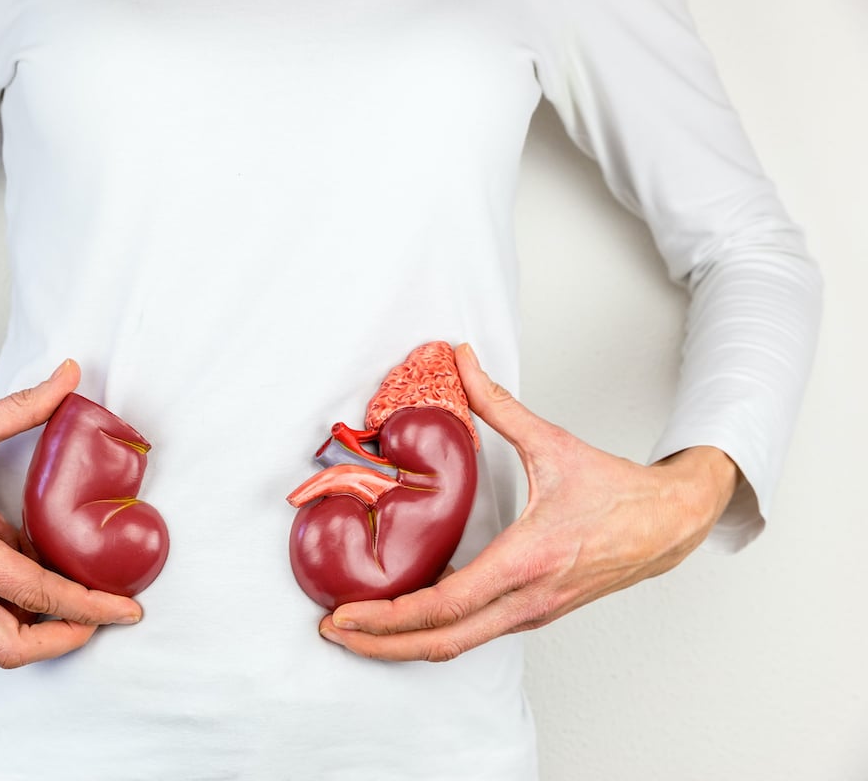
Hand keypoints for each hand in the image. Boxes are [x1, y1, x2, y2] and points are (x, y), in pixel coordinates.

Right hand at [0, 360, 142, 667]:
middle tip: (104, 613)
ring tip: (50, 554)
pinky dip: (5, 588)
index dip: (86, 605)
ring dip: (33, 607)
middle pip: (8, 645)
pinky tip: (8, 537)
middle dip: (65, 638)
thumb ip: (21, 406)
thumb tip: (68, 377)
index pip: (30, 591)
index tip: (124, 608)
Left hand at [318, 343, 737, 661]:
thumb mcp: (553, 443)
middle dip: (381, 645)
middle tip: (334, 632)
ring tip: (359, 629)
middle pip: (442, 643)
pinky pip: (476, 633)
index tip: (345, 616)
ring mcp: (532, 612)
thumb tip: (462, 360)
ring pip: (458, 645)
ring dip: (405, 643)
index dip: (389, 618)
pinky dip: (435, 633)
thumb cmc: (619, 493)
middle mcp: (528, 598)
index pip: (446, 606)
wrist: (672, 525)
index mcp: (527, 559)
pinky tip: (407, 616)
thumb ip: (498, 404)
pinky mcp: (534, 613)